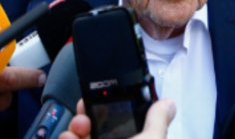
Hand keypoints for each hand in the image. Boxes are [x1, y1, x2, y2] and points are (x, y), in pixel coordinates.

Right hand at [60, 98, 176, 138]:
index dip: (114, 111)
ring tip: (78, 126)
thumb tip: (168, 104)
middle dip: (90, 115)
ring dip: (76, 126)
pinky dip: (66, 138)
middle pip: (99, 129)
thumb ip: (158, 122)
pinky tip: (68, 136)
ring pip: (81, 136)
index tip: (107, 98)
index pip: (123, 126)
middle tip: (86, 109)